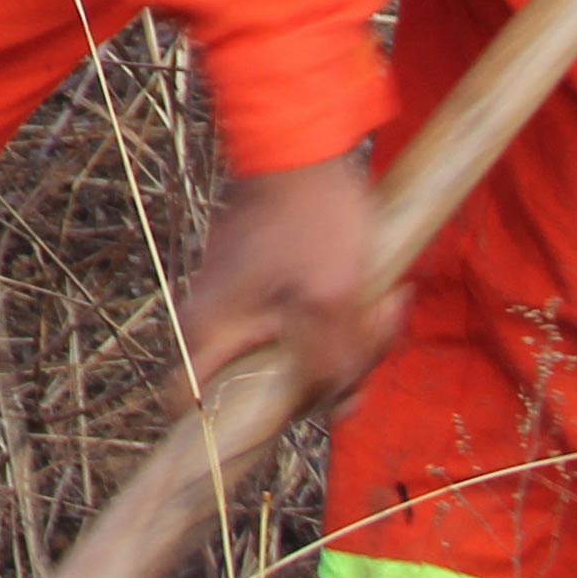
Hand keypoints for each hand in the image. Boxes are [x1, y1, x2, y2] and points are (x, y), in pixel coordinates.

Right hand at [175, 151, 390, 407]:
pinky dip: (343, 317)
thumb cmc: (311, 219)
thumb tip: (334, 408)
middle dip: (333, 372)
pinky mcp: (264, 287)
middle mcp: (214, 323)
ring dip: (352, 340)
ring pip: (298, 354)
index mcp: (211, 332)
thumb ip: (329, 365)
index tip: (292, 420)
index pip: (190, 405)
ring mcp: (240, 304)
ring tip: (386, 299)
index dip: (232, 430)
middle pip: (271, 386)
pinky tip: (378, 289)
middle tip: (373, 331)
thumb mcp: (333, 301)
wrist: (303, 146)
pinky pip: (304, 324)